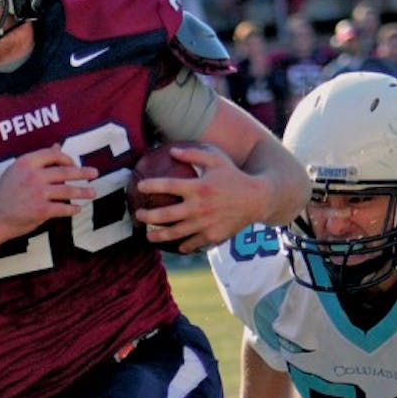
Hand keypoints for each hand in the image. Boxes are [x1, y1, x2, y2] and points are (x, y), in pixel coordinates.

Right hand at [0, 145, 97, 239]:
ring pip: (68, 190)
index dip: (68, 158)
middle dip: (83, 173)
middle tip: (95, 173)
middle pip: (65, 171)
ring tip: (93, 192)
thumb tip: (57, 145)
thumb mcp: (18, 171)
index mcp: (26, 162)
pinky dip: (72, 209)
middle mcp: (33, 175)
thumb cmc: (6, 193)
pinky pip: (63, 208)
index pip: (54, 155)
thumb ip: (38, 160)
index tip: (75, 164)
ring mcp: (38, 193)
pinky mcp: (41, 210)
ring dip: (83, 192)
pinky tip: (77, 208)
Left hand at [132, 143, 256, 252]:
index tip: (140, 186)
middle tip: (138, 215)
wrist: (258, 198)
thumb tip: (172, 151)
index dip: (151, 185)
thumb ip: (194, 154)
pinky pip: (193, 243)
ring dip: (158, 235)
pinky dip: (182, 245)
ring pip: (176, 233)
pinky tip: (175, 245)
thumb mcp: (217, 159)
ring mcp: (206, 224)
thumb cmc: (234, 176)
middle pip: (166, 215)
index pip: (168, 186)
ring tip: (148, 235)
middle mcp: (199, 207)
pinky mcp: (213, 236)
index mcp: (198, 187)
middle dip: (148, 216)